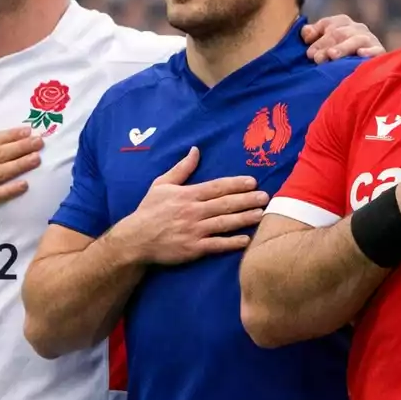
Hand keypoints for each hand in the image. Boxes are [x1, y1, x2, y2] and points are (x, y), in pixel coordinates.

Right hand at [113, 148, 267, 264]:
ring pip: (224, 223)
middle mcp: (193, 211)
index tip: (253, 182)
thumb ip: (181, 168)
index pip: (216, 187)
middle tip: (265, 197)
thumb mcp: (161, 184)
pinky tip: (246, 240)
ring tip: (261, 214)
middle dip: (247, 200)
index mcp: (187, 194)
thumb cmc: (149, 211)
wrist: (135, 240)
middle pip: (225, 204)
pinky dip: (231, 243)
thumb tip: (195, 150)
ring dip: (244, 218)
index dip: (236, 184)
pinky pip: (216, 245)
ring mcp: (193, 231)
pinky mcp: (193, 249)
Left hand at [302, 14, 384, 62]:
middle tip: (315, 58)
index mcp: (343, 23)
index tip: (307, 45)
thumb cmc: (341, 56)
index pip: (328, 23)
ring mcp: (369, 39)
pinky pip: (375, 50)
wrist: (369, 71)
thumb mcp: (326, 44)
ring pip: (355, 39)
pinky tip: (360, 54)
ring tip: (332, 55)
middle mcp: (357, 28)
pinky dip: (368, 52)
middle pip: (338, 33)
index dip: (316, 33)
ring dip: (342, 48)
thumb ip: (314, 35)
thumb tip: (305, 32)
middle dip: (325, 44)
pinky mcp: (380, 51)